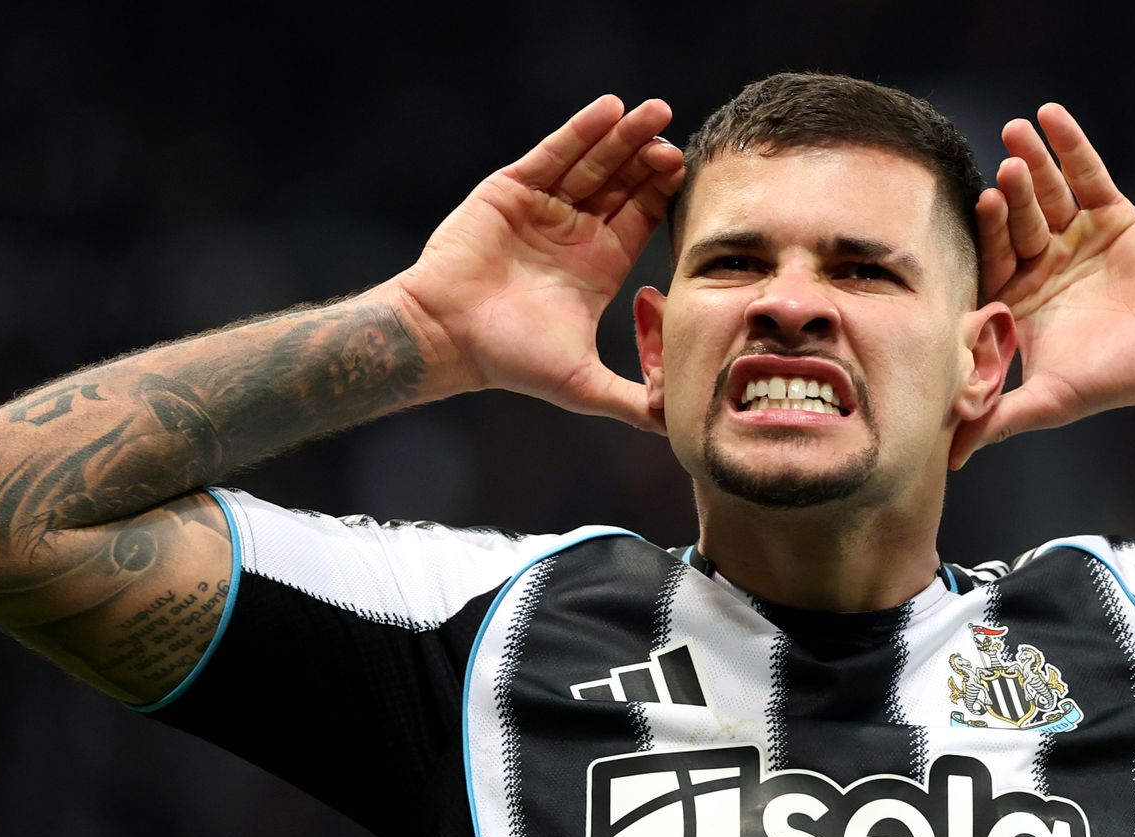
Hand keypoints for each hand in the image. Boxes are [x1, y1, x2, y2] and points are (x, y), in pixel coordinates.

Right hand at [394, 95, 682, 431]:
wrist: (448, 336)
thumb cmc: (510, 360)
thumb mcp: (583, 384)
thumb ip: (632, 402)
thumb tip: (676, 428)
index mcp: (598, 266)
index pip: (641, 218)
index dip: (663, 195)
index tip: (687, 175)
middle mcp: (574, 232)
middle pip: (623, 183)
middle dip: (648, 159)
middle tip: (675, 136)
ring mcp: (544, 208)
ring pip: (593, 162)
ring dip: (624, 136)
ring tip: (654, 111)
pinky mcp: (512, 189)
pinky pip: (554, 153)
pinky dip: (581, 130)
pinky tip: (610, 109)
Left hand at [951, 105, 1134, 467]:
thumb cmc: (1112, 380)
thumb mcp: (1047, 401)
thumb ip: (997, 418)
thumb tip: (948, 456)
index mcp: (1018, 298)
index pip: (992, 259)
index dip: (988, 234)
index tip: (981, 207)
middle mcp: (1041, 264)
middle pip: (1018, 220)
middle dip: (1011, 196)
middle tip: (1004, 172)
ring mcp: (1074, 236)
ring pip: (1047, 193)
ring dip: (1034, 162)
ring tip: (1019, 131)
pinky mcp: (1111, 214)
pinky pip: (1086, 174)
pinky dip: (1070, 146)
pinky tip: (1051, 117)